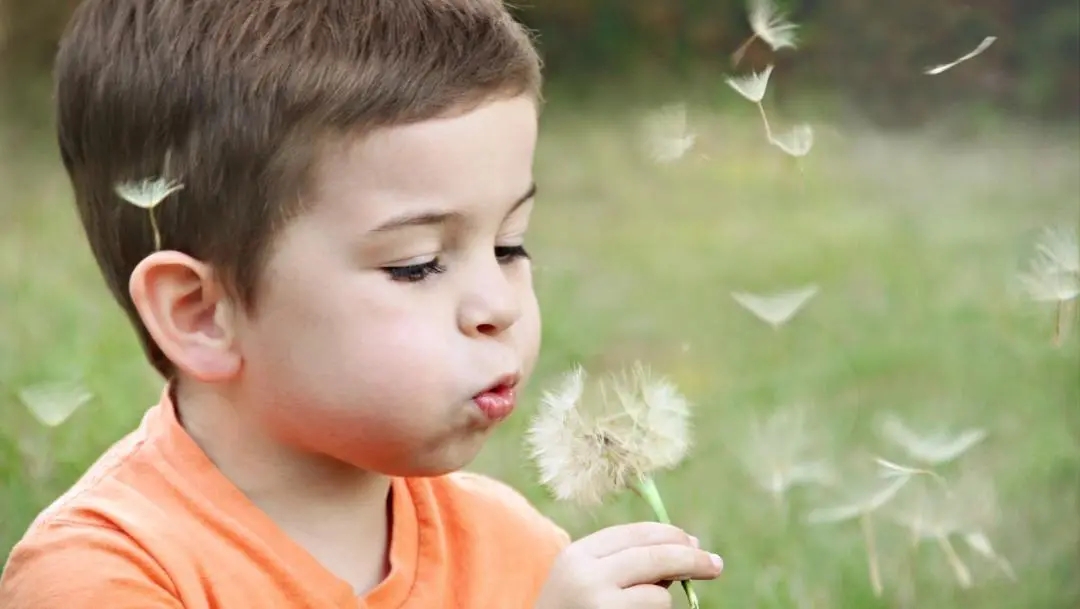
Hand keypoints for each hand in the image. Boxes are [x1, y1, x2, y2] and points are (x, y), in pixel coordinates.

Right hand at [534, 522, 723, 608]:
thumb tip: (689, 546)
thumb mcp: (587, 578)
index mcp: (579, 554)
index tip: (695, 542)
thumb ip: (626, 561)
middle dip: (691, 558)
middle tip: (715, 565)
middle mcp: (587, 576)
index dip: (671, 535)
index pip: (636, 533)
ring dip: (663, 601)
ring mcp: (600, 604)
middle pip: (654, 556)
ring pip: (659, 594)